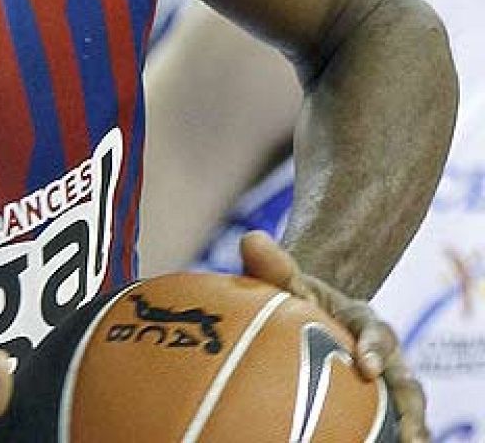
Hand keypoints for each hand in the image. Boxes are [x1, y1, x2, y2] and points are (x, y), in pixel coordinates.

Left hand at [239, 231, 428, 442]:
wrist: (312, 307)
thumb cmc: (297, 296)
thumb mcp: (288, 279)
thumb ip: (273, 264)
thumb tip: (252, 239)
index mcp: (366, 321)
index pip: (377, 332)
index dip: (375, 348)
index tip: (366, 366)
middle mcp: (385, 353)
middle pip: (406, 381)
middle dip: (410, 407)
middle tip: (407, 432)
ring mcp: (384, 379)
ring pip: (406, 407)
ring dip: (411, 429)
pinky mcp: (378, 401)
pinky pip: (386, 422)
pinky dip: (388, 435)